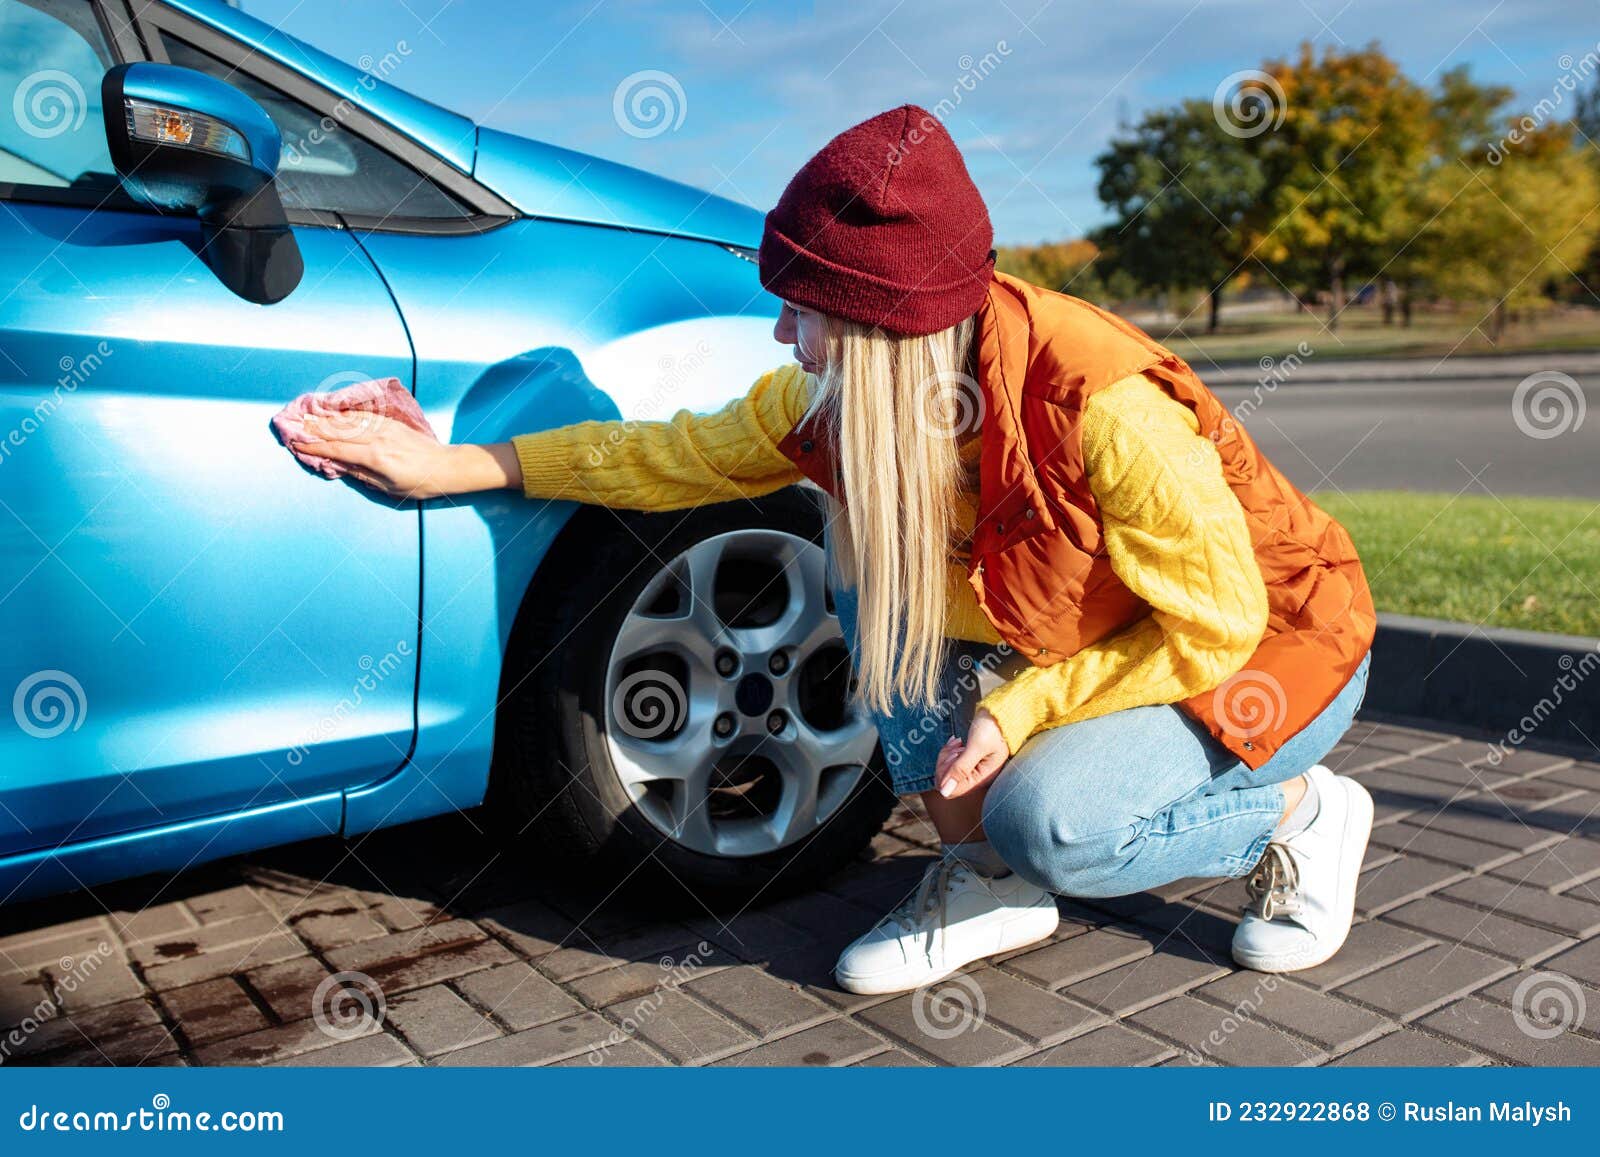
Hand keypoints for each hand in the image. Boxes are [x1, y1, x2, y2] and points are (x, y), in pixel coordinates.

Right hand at [294, 415, 512, 498]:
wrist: (446, 467)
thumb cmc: (418, 484)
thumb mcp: (387, 487)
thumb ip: (361, 474)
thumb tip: (338, 465)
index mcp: (374, 457)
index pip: (336, 449)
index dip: (314, 447)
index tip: (296, 445)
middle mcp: (377, 438)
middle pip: (338, 431)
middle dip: (314, 428)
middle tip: (293, 425)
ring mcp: (385, 427)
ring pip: (348, 420)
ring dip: (326, 418)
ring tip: (307, 416)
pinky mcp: (391, 423)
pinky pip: (363, 415)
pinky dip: (345, 413)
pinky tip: (334, 411)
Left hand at [935, 707, 1009, 797]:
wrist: (1000, 712)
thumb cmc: (993, 728)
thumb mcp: (976, 746)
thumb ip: (960, 769)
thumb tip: (944, 792)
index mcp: (982, 778)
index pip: (951, 790)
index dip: (945, 775)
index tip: (954, 756)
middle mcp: (977, 777)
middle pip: (947, 781)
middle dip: (946, 762)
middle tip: (957, 746)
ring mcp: (973, 769)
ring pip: (947, 770)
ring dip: (948, 754)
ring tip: (959, 742)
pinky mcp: (969, 761)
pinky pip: (951, 762)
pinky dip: (950, 751)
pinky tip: (958, 741)